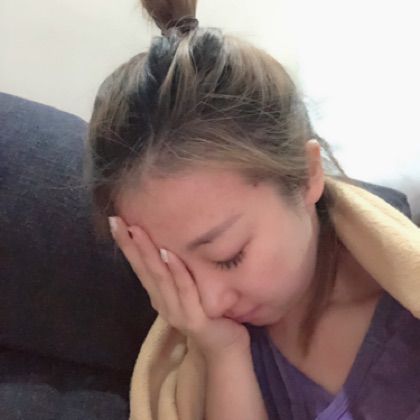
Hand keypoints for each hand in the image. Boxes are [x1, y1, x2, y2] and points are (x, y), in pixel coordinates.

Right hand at [108, 216, 249, 358]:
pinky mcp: (194, 319)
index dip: (127, 245)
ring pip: (160, 277)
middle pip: (144, 269)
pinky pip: (185, 290)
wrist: (224, 348)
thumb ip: (175, 275)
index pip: (140, 266)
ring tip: (137, 231)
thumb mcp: (186, 292)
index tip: (116, 221)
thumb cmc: (206, 314)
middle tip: (117, 222)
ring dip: (148, 253)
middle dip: (130, 245)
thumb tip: (169, 244)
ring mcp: (177, 311)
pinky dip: (176, 271)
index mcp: (159, 295)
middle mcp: (163, 303)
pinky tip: (169, 254)